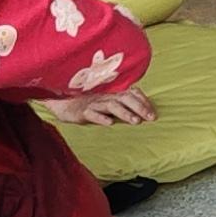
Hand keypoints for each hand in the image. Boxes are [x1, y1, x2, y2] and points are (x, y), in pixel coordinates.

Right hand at [39, 91, 156, 126]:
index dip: (144, 101)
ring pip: (111, 106)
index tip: (154, 112)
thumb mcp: (107, 104)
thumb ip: (122, 106)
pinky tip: (110, 123)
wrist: (62, 103)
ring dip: (125, 113)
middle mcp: (105, 96)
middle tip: (151, 118)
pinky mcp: (82, 111)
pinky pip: (92, 113)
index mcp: (113, 93)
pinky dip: (101, 117)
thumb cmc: (88, 104)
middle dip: (139, 107)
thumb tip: (141, 113)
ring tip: (136, 122)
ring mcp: (94, 103)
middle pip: (125, 99)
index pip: (132, 93)